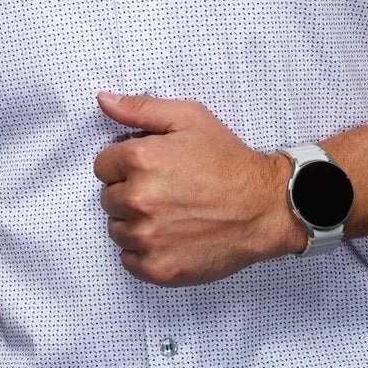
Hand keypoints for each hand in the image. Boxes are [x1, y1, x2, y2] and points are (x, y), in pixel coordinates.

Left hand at [93, 91, 306, 285]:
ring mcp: (147, 237)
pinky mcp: (157, 267)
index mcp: (140, 160)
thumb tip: (103, 100)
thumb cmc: (229, 163)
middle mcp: (138, 199)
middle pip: (108, 199)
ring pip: (117, 230)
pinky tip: (171, 238)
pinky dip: (145, 252)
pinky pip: (128, 260)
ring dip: (135, 223)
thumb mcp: (189, 119)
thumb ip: (140, 108)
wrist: (265, 207)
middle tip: (166, 192)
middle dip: (130, 193)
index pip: (102, 166)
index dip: (125, 166)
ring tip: (170, 215)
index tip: (150, 170)